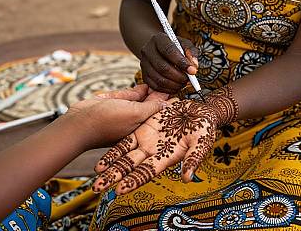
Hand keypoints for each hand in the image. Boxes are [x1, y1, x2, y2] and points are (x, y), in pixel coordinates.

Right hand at [64, 85, 168, 150]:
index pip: (159, 112)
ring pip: (142, 98)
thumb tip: (166, 102)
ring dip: (151, 89)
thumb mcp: (134, 114)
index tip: (179, 89)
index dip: (168, 101)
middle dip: (161, 94)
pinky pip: (130, 94)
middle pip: (152, 104)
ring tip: (165, 78)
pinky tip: (147, 83)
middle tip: (174, 80)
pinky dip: (138, 89)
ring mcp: (125, 110)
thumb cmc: (107, 123)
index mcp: (142, 127)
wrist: (78, 122)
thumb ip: (151, 108)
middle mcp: (135, 119)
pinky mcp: (116, 102)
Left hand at [92, 86, 238, 194]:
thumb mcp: (202, 143)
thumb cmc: (204, 129)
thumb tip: (186, 177)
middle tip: (98, 187)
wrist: (200, 111)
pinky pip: (126, 139)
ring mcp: (147, 140)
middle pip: (131, 167)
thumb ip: (194, 159)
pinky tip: (102, 158)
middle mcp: (153, 152)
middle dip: (115, 177)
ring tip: (96, 175)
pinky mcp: (144, 127)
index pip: (147, 172)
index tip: (120, 189)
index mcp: (166, 158)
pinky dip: (114, 149)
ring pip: (125, 155)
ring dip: (111, 165)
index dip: (134, 180)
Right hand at [140, 32, 198, 93]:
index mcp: (158, 39)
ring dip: (174, 84)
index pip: (168, 51)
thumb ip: (191, 53)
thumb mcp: (185, 44)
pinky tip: (175, 86)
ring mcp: (144, 63)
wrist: (159, 50)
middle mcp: (148, 50)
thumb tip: (194, 66)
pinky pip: (155, 86)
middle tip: (188, 80)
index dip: (181, 62)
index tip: (192, 71)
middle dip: (178, 76)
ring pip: (158, 78)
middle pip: (162, 67)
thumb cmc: (175, 47)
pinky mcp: (144, 75)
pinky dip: (167, 89)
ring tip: (183, 83)